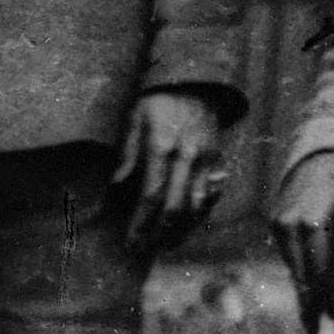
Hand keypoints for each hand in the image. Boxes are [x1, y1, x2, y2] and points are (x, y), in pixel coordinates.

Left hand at [114, 90, 229, 258]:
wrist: (196, 84)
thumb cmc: (157, 101)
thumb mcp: (134, 117)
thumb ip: (127, 153)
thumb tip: (115, 185)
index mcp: (162, 146)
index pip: (152, 195)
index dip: (141, 223)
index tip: (130, 241)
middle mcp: (188, 156)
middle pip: (175, 208)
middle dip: (158, 234)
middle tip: (143, 250)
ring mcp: (207, 161)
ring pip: (196, 207)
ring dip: (180, 232)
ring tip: (162, 246)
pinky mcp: (218, 162)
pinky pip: (211, 197)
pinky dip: (199, 217)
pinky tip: (185, 230)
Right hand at [267, 151, 333, 326]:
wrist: (321, 154)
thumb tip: (333, 284)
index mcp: (316, 224)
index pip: (320, 272)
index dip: (326, 299)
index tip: (332, 319)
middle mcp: (291, 225)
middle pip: (300, 276)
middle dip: (309, 304)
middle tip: (316, 331)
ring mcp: (278, 224)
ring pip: (293, 267)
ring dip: (306, 285)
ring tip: (322, 304)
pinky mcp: (274, 222)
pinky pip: (289, 254)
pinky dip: (301, 268)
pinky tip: (313, 275)